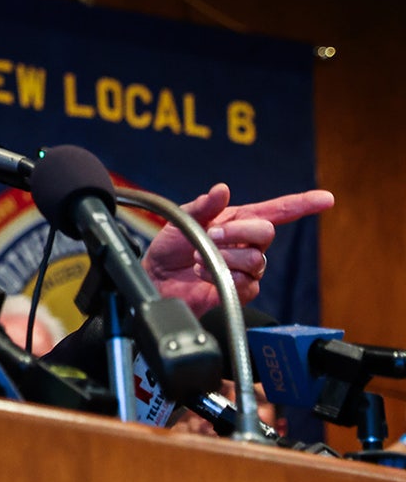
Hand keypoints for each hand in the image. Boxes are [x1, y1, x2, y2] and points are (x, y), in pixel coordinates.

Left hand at [143, 183, 333, 315]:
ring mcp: (245, 269)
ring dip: (223, 257)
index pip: (277, 211)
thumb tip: (222, 189)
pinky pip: (246, 283)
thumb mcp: (182, 220)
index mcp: (237, 221)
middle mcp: (247, 244)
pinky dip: (220, 275)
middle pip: (266, 233)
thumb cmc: (169, 249)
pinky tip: (203, 273)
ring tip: (198, 258)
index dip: (302, 204)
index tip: (325, 198)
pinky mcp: (240, 292)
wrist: (155, 279)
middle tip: (210, 236)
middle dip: (237, 232)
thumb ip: (203, 206)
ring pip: (255, 260)